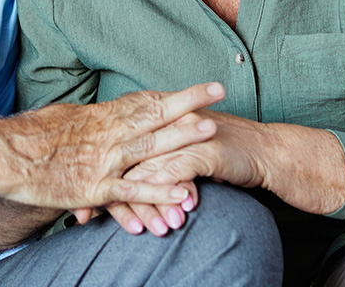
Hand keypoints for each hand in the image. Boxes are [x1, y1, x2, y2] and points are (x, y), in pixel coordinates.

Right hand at [0, 83, 223, 209]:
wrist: (3, 154)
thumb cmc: (26, 136)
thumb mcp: (62, 118)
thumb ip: (87, 120)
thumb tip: (101, 116)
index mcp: (100, 117)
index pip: (146, 102)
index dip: (176, 95)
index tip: (201, 88)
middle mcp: (108, 135)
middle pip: (155, 116)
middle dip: (189, 105)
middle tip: (217, 92)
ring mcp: (104, 161)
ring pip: (151, 147)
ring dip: (182, 138)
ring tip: (211, 130)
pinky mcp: (96, 188)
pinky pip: (134, 190)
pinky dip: (159, 190)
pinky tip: (182, 191)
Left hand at [87, 112, 259, 235]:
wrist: (263, 149)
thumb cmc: (219, 151)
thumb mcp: (180, 151)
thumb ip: (153, 161)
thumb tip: (122, 184)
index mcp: (155, 120)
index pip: (117, 148)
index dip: (97, 175)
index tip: (80, 202)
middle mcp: (166, 125)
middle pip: (126, 159)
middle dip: (105, 191)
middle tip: (86, 218)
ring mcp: (186, 135)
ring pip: (149, 170)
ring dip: (136, 202)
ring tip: (124, 225)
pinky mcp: (206, 150)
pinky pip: (179, 173)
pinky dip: (166, 194)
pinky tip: (160, 213)